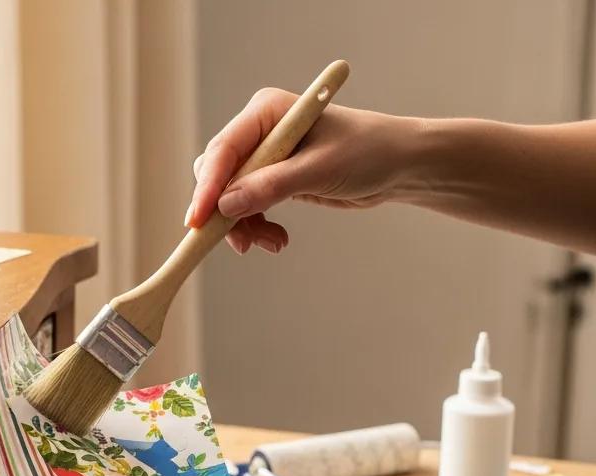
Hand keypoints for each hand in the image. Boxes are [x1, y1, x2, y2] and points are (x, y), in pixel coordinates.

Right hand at [186, 89, 425, 252]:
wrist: (397, 166)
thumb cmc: (368, 152)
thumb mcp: (319, 170)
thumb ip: (271, 186)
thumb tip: (225, 207)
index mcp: (266, 112)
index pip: (224, 151)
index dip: (207, 188)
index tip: (198, 221)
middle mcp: (259, 132)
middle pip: (218, 176)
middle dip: (226, 213)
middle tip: (242, 244)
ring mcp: (264, 158)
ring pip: (229, 199)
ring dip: (244, 226)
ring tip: (273, 243)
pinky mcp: (272, 180)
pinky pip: (247, 209)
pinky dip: (257, 228)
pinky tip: (278, 239)